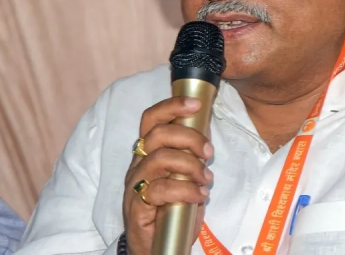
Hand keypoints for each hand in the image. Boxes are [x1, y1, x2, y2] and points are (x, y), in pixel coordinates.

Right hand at [122, 97, 213, 254]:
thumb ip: (192, 156)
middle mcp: (138, 165)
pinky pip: (160, 189)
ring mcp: (135, 185)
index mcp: (149, 153)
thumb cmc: (172, 208)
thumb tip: (208, 133)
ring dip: (190, 165)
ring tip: (205, 179)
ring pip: (160, 158)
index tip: (196, 103)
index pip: (152, 119)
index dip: (172, 106)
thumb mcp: (185, 176)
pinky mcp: (137, 206)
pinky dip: (186, 190)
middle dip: (190, 138)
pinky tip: (199, 196)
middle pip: (158, 134)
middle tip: (209, 153)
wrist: (156, 247)